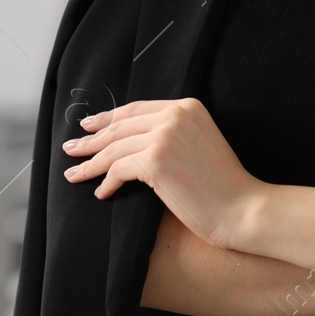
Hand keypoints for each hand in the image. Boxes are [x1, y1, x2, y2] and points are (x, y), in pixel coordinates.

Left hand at [60, 97, 263, 250]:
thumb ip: (172, 135)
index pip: (136, 109)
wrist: (243, 208)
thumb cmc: (224, 186)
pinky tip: (102, 193)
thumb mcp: (199, 145)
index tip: (89, 127)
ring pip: (115, 148)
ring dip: (91, 163)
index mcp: (187, 107)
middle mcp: (175, 115)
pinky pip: (119, 169)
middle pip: (121, 126)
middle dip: (92, 139)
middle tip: (71, 149)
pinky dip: (107, 182)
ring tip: (74, 173)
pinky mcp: (156, 160)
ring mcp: (165, 136)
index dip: (109, 118)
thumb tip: (132, 143)